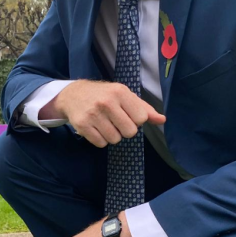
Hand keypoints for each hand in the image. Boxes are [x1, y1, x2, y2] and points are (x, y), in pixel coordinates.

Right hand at [41, 80, 165, 147]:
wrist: (73, 94)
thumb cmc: (105, 95)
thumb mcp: (125, 96)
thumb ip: (144, 109)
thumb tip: (162, 120)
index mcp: (120, 92)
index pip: (141, 118)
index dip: (136, 120)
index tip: (127, 114)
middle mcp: (107, 102)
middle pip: (129, 132)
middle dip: (125, 130)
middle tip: (116, 121)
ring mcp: (93, 114)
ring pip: (115, 139)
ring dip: (112, 135)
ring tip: (105, 124)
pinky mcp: (82, 125)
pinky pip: (101, 143)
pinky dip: (101, 139)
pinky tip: (96, 128)